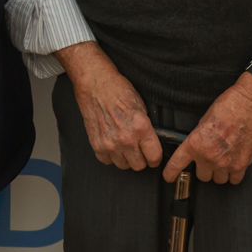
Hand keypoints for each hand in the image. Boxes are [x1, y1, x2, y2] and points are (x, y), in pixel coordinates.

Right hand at [59, 43, 161, 170]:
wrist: (96, 86)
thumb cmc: (118, 91)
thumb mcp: (142, 106)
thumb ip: (148, 128)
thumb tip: (154, 142)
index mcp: (140, 127)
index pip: (154, 157)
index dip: (156, 157)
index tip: (154, 155)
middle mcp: (125, 138)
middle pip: (139, 166)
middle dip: (141, 158)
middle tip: (139, 148)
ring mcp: (110, 144)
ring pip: (124, 166)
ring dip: (126, 158)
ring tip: (125, 143)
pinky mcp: (97, 146)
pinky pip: (108, 161)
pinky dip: (111, 155)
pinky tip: (113, 142)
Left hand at [163, 75, 251, 185]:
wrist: (251, 103)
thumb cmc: (230, 105)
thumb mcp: (204, 119)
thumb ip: (198, 137)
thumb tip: (196, 146)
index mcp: (196, 143)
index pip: (177, 164)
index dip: (171, 173)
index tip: (169, 176)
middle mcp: (210, 156)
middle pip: (201, 176)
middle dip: (204, 167)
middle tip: (209, 157)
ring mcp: (226, 163)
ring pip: (217, 180)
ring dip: (219, 172)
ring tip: (223, 159)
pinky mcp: (242, 164)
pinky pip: (234, 180)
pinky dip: (233, 174)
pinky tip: (233, 163)